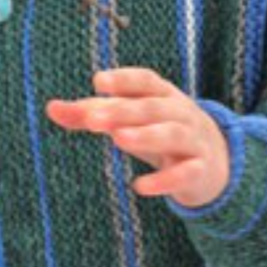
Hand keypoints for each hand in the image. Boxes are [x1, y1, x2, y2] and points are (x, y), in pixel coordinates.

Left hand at [46, 67, 229, 208]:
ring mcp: (193, 141)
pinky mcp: (200, 170)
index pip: (145, 80)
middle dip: (123, 111)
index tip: (98, 81)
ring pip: (172, 134)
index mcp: (162, 95)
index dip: (123, 79)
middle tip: (93, 119)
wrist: (216, 161)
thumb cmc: (160, 131)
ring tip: (118, 140)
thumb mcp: (129, 119)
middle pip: (152, 108)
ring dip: (146, 136)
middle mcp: (180, 113)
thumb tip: (50, 108)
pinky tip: (140, 187)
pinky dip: (165, 180)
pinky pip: (185, 173)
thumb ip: (91, 113)